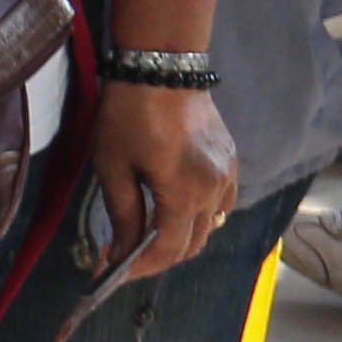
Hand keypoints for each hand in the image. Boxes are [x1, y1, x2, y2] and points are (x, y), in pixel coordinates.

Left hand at [80, 78, 238, 285]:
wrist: (161, 69)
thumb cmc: (128, 115)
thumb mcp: (113, 167)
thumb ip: (123, 213)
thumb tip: (121, 251)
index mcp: (186, 191)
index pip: (170, 249)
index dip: (141, 267)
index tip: (112, 271)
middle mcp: (215, 187)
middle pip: (194, 243)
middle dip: (158, 257)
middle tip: (122, 257)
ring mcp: (228, 174)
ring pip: (209, 226)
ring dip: (179, 238)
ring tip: (142, 235)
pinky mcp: (230, 161)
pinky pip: (219, 203)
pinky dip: (196, 216)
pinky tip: (170, 210)